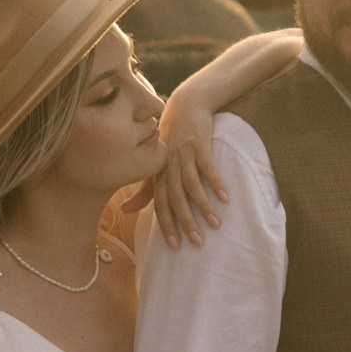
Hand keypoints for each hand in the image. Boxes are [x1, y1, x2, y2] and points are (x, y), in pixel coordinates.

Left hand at [149, 89, 231, 248]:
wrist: (185, 105)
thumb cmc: (171, 137)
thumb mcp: (156, 163)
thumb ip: (144, 189)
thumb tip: (125, 211)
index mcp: (158, 173)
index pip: (160, 204)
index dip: (166, 225)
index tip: (175, 246)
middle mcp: (168, 166)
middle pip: (175, 198)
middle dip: (185, 222)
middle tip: (197, 242)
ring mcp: (183, 155)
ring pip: (191, 185)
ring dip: (203, 206)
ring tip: (215, 224)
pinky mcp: (199, 144)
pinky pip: (208, 167)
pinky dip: (216, 182)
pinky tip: (225, 198)